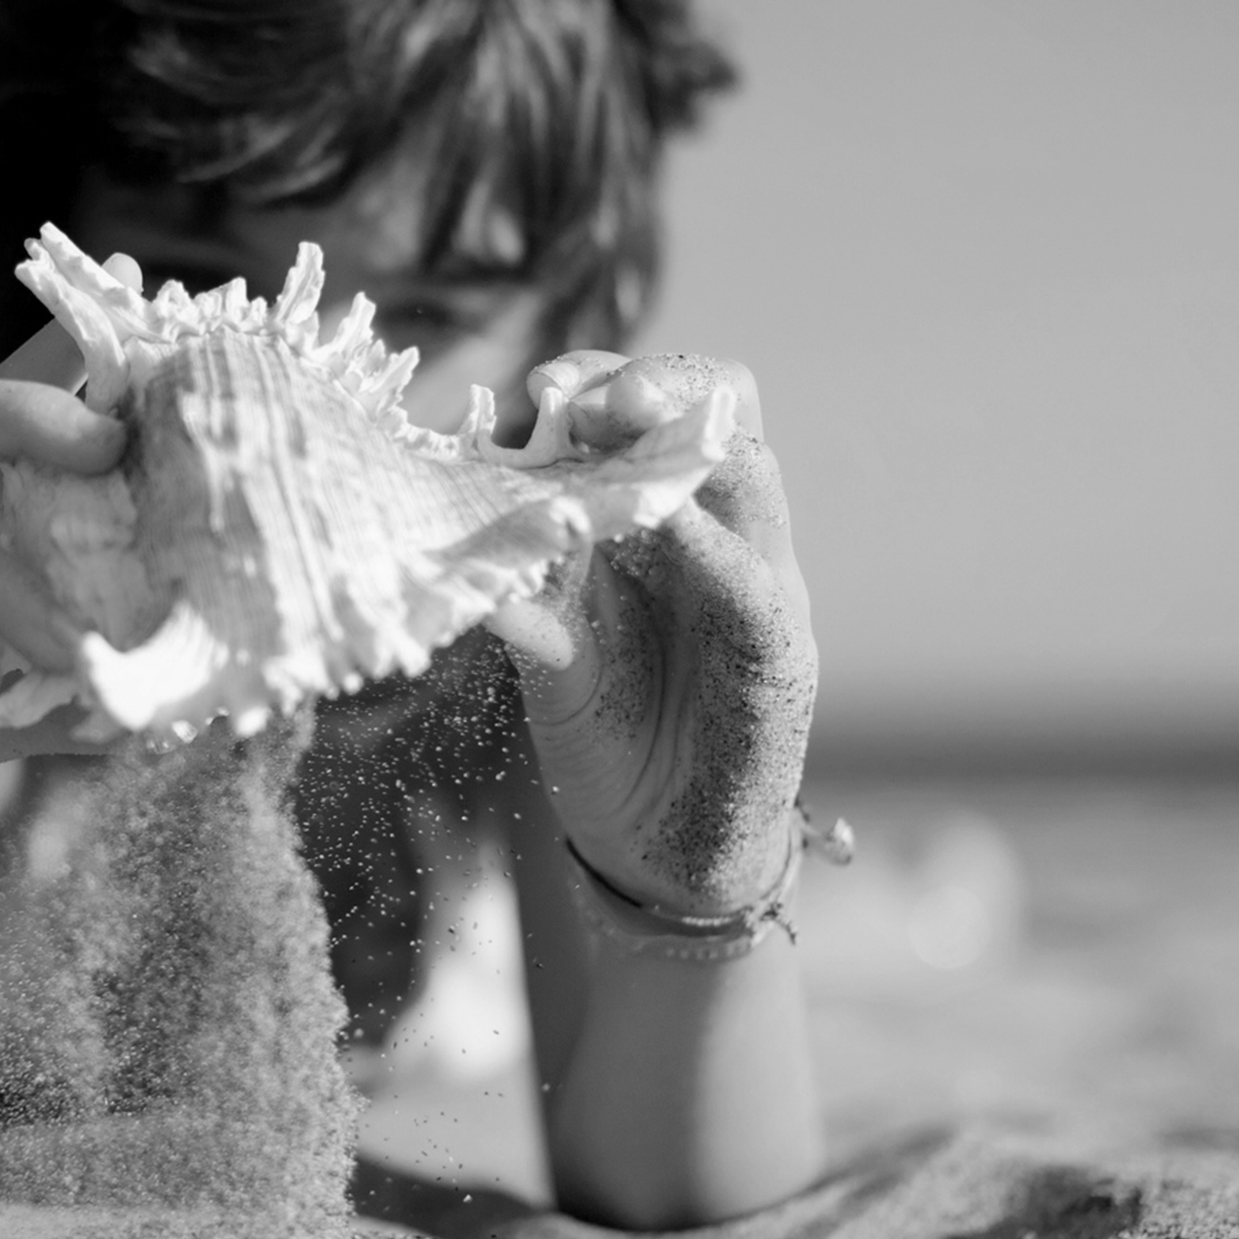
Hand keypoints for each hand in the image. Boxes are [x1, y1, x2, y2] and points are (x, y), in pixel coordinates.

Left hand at [485, 352, 816, 914]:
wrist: (656, 855)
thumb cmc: (609, 735)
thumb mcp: (557, 645)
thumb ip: (531, 582)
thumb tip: (455, 515)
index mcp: (677, 523)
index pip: (668, 410)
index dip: (612, 382)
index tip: (540, 388)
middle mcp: (731, 541)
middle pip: (726, 416)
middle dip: (655, 385)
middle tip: (575, 396)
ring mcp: (766, 595)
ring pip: (754, 479)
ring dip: (685, 441)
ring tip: (614, 418)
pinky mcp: (782, 666)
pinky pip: (755, 589)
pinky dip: (710, 548)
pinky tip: (664, 524)